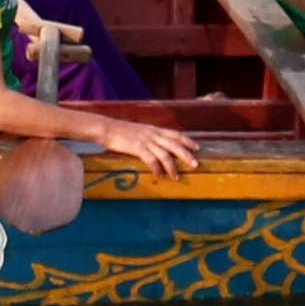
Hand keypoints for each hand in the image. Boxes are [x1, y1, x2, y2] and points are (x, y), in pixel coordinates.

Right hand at [89, 110, 205, 176]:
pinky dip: (157, 169)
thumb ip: (150, 137)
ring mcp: (145, 141)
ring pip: (165, 154)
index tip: (197, 147)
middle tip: (195, 164)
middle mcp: (153, 134)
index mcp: (154, 129)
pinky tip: (159, 175)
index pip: (176, 134)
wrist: (107, 128)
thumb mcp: (140, 131)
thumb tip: (158, 146)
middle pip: (175, 144)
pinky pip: (151, 160)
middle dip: (186, 155)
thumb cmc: (121, 131)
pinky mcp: (137, 148)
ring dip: (172, 167)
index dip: (188, 140)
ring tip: (177, 177)